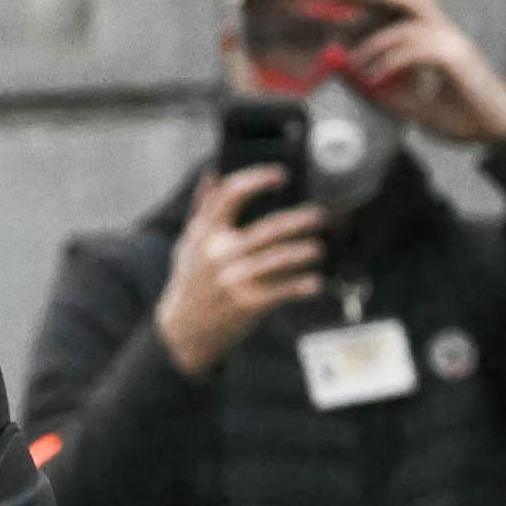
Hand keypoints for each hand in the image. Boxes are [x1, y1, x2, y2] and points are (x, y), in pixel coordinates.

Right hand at [158, 167, 327, 376]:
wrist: (183, 332)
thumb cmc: (190, 283)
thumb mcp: (189, 244)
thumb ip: (202, 210)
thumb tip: (212, 173)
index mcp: (206, 234)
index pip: (231, 196)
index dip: (257, 180)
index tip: (281, 175)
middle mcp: (220, 254)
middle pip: (269, 229)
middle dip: (300, 220)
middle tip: (322, 214)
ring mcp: (235, 279)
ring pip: (279, 259)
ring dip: (303, 252)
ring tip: (317, 249)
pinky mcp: (247, 304)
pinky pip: (282, 291)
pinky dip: (301, 287)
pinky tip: (315, 283)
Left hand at [342, 0, 505, 145]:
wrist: (500, 131)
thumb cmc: (465, 117)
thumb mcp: (415, 106)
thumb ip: (387, 94)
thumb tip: (354, 81)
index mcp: (441, 39)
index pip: (409, 5)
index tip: (347, 0)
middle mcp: (448, 34)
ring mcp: (454, 43)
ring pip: (408, 27)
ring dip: (376, 42)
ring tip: (356, 60)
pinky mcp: (457, 58)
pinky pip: (416, 51)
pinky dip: (390, 62)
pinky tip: (375, 77)